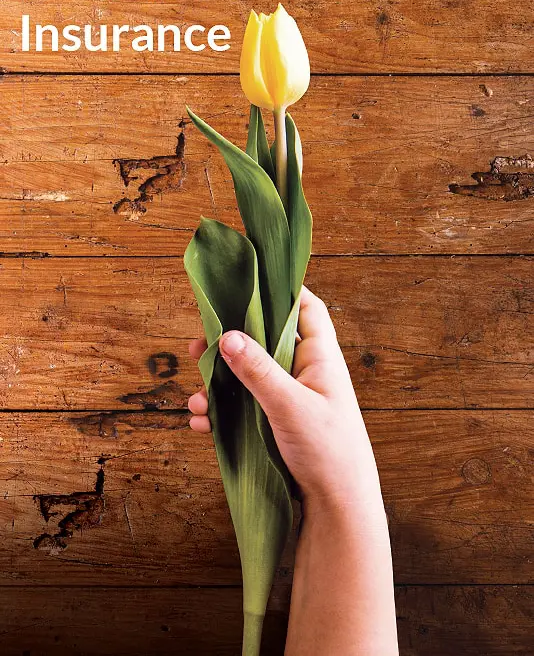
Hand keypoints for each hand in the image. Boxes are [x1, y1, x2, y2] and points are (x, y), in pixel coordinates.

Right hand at [188, 285, 382, 513]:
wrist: (337, 507)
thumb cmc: (329, 450)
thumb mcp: (290, 405)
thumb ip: (259, 371)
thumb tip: (228, 335)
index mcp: (319, 358)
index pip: (307, 309)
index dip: (283, 292)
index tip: (250, 283)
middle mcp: (304, 373)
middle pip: (265, 343)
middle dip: (231, 344)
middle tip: (199, 346)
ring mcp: (289, 399)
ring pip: (248, 378)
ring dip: (220, 385)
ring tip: (198, 398)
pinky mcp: (276, 424)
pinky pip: (244, 409)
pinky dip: (223, 413)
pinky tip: (203, 423)